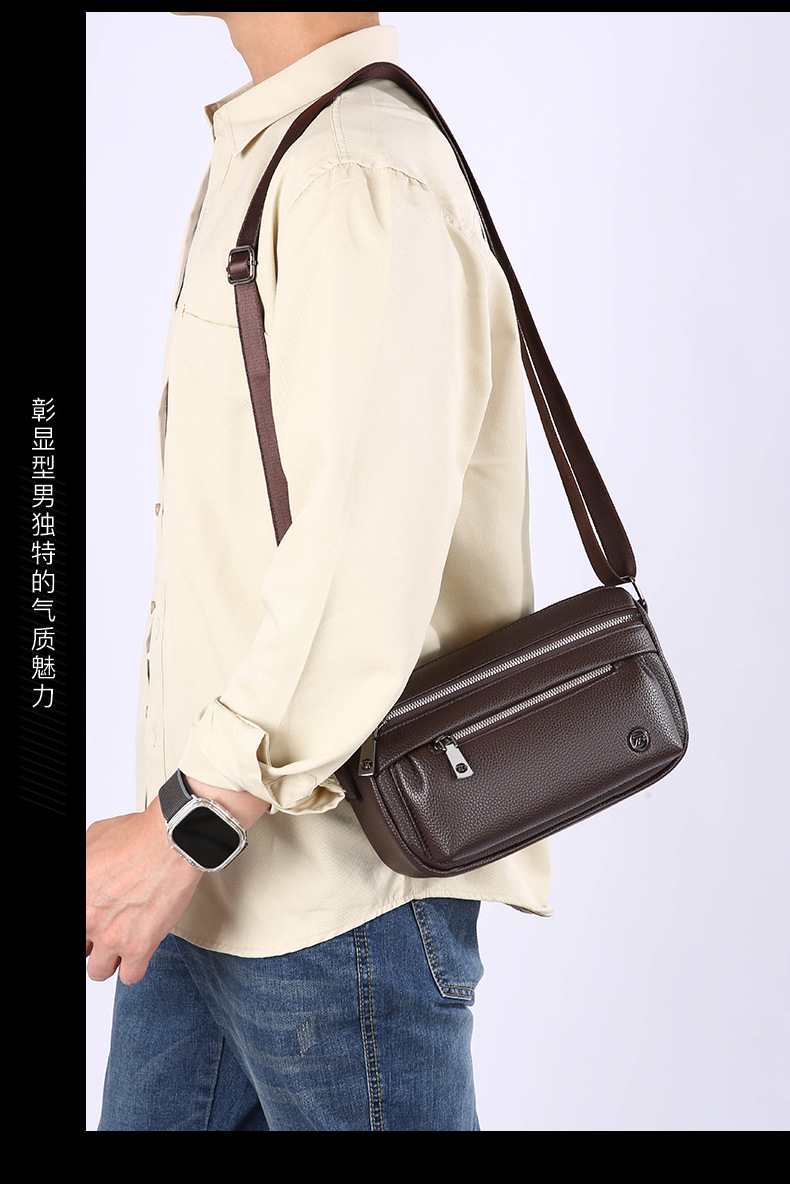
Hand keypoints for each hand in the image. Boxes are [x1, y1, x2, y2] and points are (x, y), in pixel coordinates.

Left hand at [86, 797, 203, 985]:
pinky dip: (134, 968)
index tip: (90, 925)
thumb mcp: (92, 840)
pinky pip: (130, 976)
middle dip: (93, 942)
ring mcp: (111, 936)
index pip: (73, 931)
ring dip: (110, 959)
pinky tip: (140, 951)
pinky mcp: (139, 946)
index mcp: (77, 896)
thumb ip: (84, 863)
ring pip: (99, 971)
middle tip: (107, 929)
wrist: (171, 840)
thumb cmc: (138, 835)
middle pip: (82, 950)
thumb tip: (87, 871)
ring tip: (123, 943)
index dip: (83, 927)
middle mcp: (87, 919)